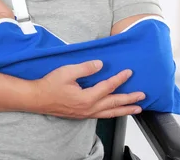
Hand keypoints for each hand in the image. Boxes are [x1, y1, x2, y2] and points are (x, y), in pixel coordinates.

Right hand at [30, 60, 144, 118]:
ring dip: (124, 110)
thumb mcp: (67, 72)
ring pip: (110, 113)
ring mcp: (86, 113)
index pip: (108, 87)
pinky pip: (102, 115)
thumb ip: (85, 68)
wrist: (37, 98)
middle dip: (129, 99)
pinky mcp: (82, 114)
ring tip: (136, 109)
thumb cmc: (50, 85)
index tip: (129, 72)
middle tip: (142, 96)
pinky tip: (115, 111)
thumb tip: (100, 64)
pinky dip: (113, 113)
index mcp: (87, 97)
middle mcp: (89, 108)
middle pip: (114, 103)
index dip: (120, 78)